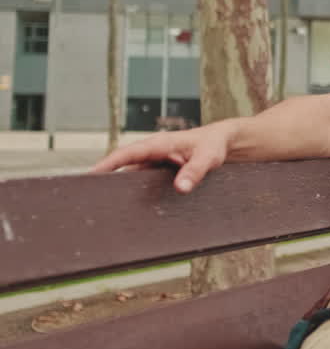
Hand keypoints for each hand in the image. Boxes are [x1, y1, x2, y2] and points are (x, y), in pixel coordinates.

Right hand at [91, 122, 234, 193]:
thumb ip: (195, 171)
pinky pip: (143, 181)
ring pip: (132, 175)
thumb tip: (181, 188)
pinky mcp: (158, 171)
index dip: (109, 163)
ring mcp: (154, 162)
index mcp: (160, 144)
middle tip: (89, 196)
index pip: (129, 153)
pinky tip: (129, 207)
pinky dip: (135, 191)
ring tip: (105, 206)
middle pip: (124, 166)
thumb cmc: (213, 146)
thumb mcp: (208, 158)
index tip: (92, 174)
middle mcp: (152, 152)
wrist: (221, 141)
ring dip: (121, 187)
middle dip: (106, 178)